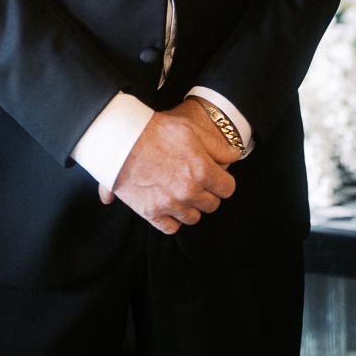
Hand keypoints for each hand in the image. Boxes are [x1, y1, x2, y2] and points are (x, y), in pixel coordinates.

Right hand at [97, 98, 237, 234]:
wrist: (121, 138)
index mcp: (202, 170)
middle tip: (194, 179)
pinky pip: (172, 227)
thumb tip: (234, 157)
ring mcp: (170, 204)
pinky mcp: (151, 212)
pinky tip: (168, 203)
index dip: (222, 180)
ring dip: (190, 206)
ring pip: (193, 217)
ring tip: (179, 189)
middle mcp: (189, 191)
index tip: (214, 175)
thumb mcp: (191, 128)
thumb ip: (218, 146)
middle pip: (212, 204)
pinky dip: (172, 219)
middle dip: (207, 192)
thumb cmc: (156, 129)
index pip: (228, 188)